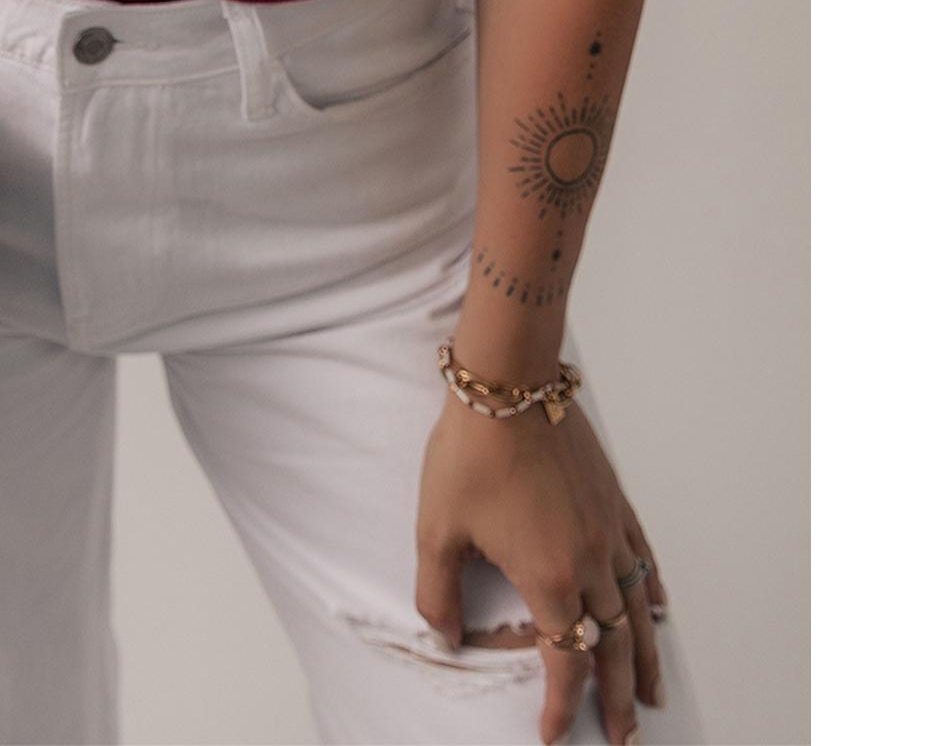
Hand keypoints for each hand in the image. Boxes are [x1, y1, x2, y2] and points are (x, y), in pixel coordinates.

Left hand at [415, 393, 667, 744]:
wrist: (507, 383)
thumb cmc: (470, 451)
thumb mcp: (437, 527)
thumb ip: (436, 592)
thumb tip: (442, 635)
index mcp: (548, 576)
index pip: (563, 659)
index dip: (561, 704)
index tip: (554, 731)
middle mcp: (589, 560)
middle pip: (612, 646)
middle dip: (617, 697)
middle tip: (627, 736)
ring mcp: (607, 528)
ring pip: (636, 608)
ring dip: (646, 656)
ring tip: (652, 692)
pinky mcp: (612, 498)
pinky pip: (641, 555)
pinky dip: (651, 588)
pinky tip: (657, 606)